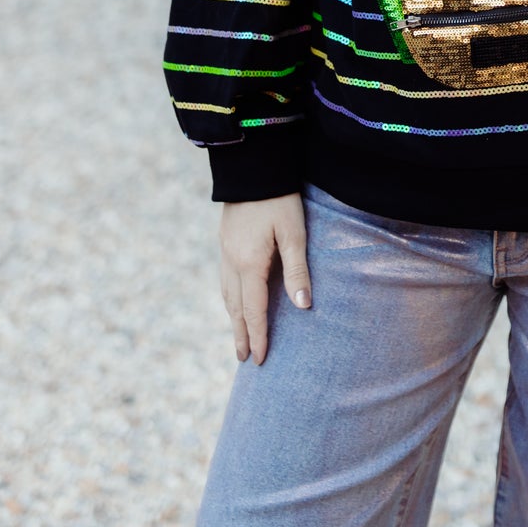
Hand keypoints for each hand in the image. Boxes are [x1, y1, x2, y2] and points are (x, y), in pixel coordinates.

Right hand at [219, 193, 311, 363]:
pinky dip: (229, 298)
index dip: (258, 336)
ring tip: (238, 336)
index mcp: (249, 263)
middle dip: (241, 334)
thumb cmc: (279, 199)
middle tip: (244, 359)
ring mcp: (225, 251)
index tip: (259, 359)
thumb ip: (297, 270)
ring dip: (233, 318)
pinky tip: (234, 300)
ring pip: (226, 294)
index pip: (253, 310)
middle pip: (235, 307)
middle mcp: (232, 261)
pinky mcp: (224, 240)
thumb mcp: (294, 233)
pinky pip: (224, 279)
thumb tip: (303, 306)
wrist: (253, 167)